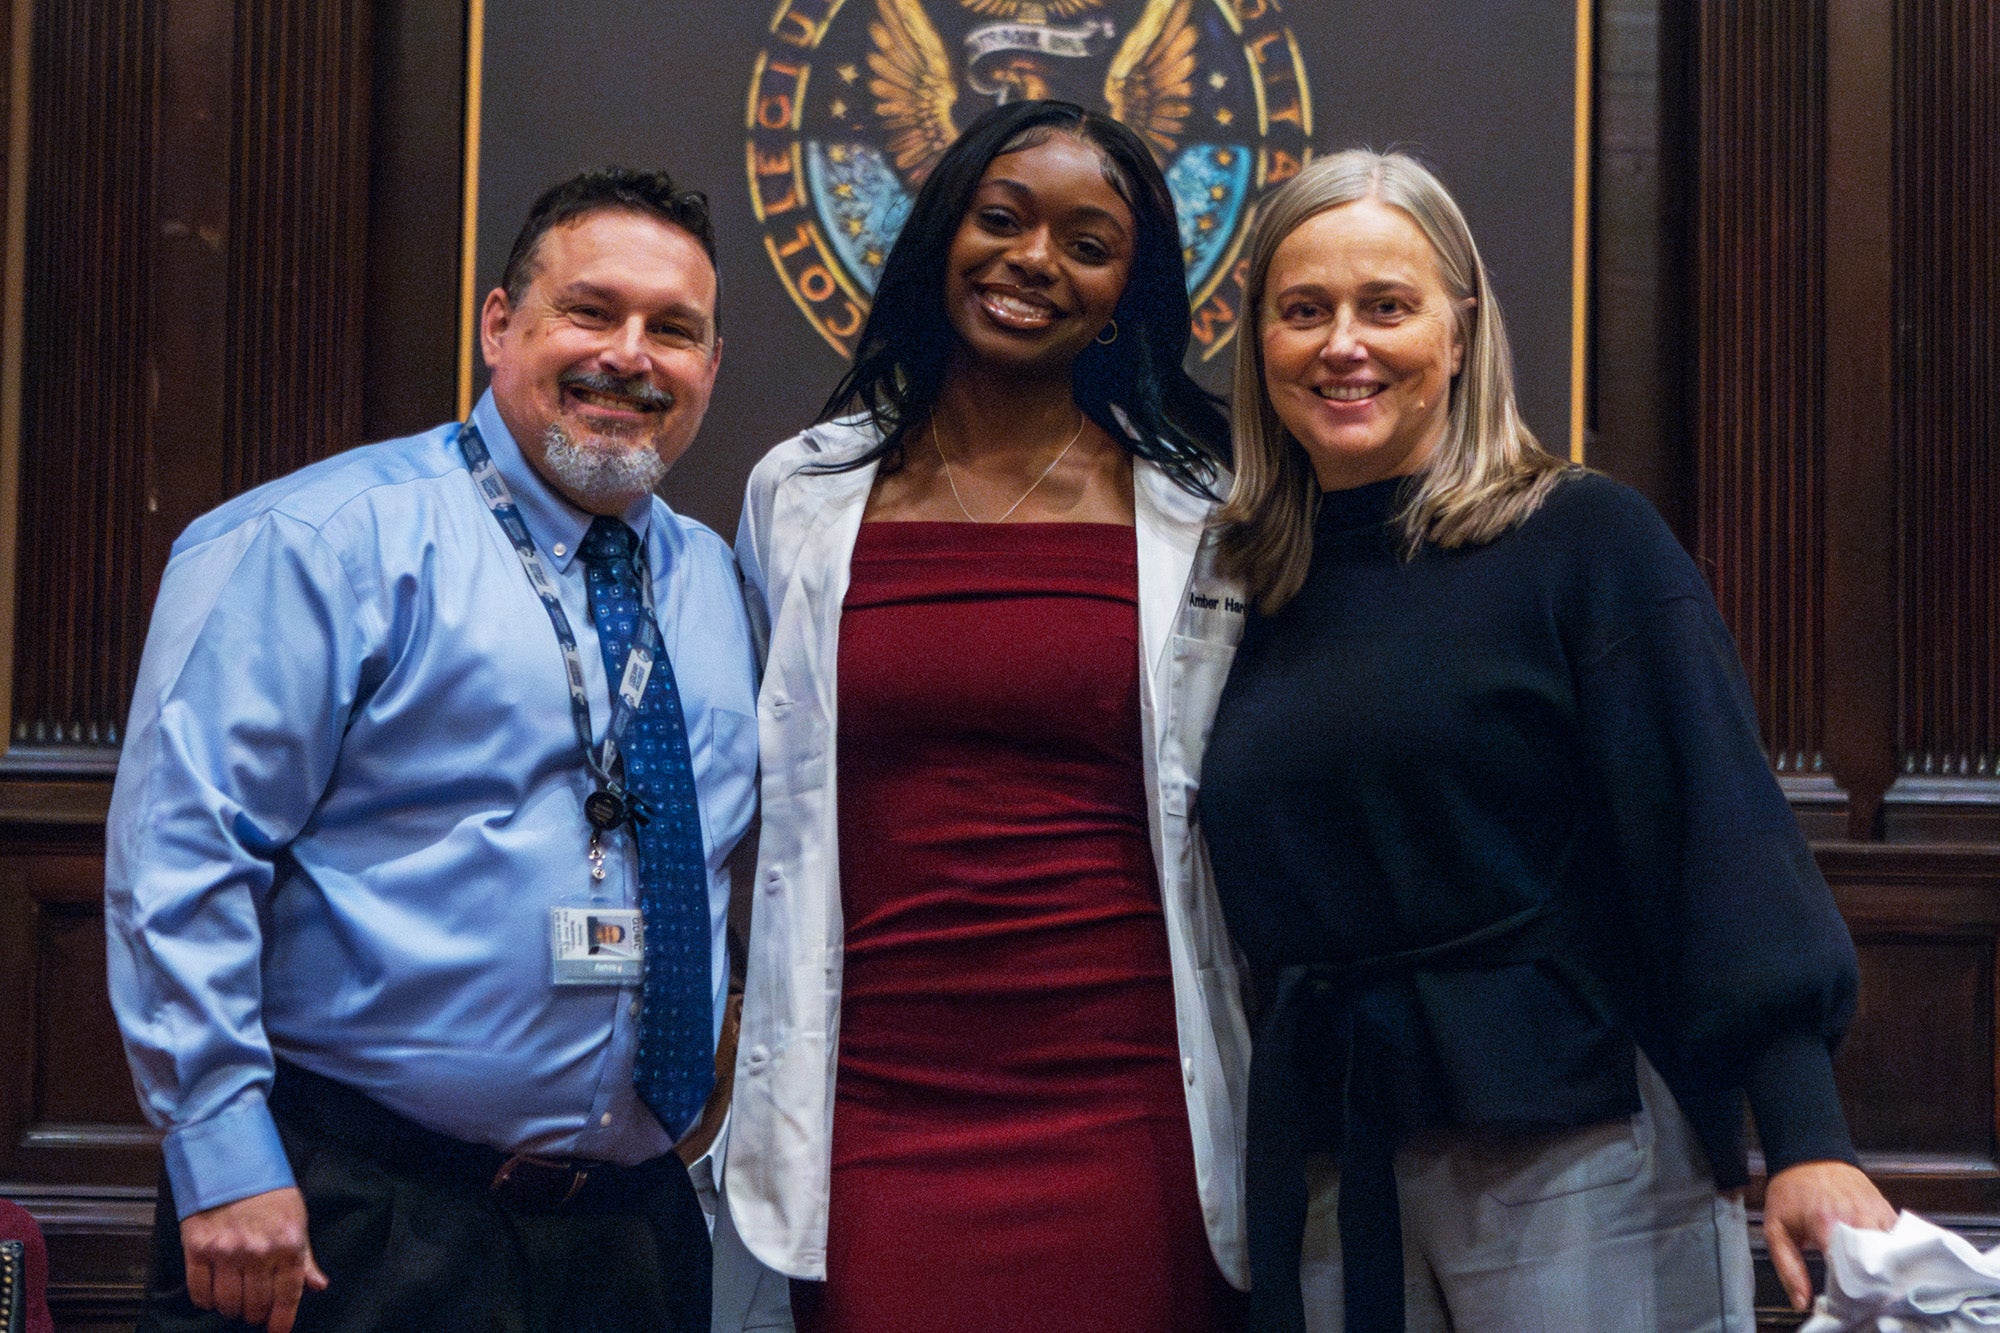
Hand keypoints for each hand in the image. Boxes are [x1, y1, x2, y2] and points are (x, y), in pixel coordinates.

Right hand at [179, 1187, 328, 1331]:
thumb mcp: (296, 1218)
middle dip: (256, 1313)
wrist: (230, 1161)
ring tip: (234, 1305)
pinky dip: (206, 1300)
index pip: (288, 1295)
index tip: (277, 1332)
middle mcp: (258, 1252)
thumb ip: (305, 1256)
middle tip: (254, 1312)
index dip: (282, 1319)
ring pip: (228, 1302)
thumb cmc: (268, 1189)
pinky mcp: (198, 1248)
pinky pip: (199, 1290)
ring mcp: (226, 1251)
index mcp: (288, 1244)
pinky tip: (212, 1297)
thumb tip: (317, 1284)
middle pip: (256, 1303)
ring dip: (232, 1309)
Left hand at [1762, 1160, 1895, 1310]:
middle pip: (1874, 1265)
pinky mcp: (1887, 1210)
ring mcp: (1876, 1212)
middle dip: (1871, 1286)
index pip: (1848, 1271)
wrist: (1809, 1155)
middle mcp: (1857, 1217)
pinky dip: (1895, 1255)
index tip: (1848, 1305)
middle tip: (1865, 1300)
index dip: (1850, 1293)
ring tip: (1877, 1286)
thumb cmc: (1791, 1192)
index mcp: (1827, 1223)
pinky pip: (1899, 1240)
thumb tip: (1801, 1302)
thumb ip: (1788, 1268)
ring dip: (1885, 1271)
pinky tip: (1886, 1266)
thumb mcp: (1775, 1229)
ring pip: (1891, 1254)